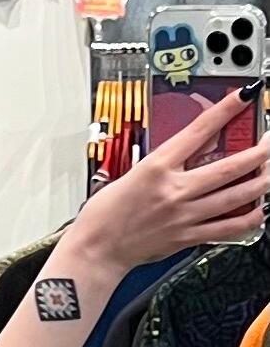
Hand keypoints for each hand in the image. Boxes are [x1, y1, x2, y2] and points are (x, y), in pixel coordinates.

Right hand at [73, 86, 269, 270]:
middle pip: (232, 166)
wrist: (94, 251)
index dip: (227, 109)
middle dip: (260, 151)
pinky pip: (227, 228)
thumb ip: (161, 167)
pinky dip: (249, 219)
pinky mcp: (186, 237)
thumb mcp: (128, 177)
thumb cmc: (102, 218)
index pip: (200, 131)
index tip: (246, 95)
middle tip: (269, 142)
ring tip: (269, 172)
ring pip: (237, 195)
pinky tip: (258, 211)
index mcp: (156, 168)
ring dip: (262, 182)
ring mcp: (184, 216)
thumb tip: (183, 157)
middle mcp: (175, 191)